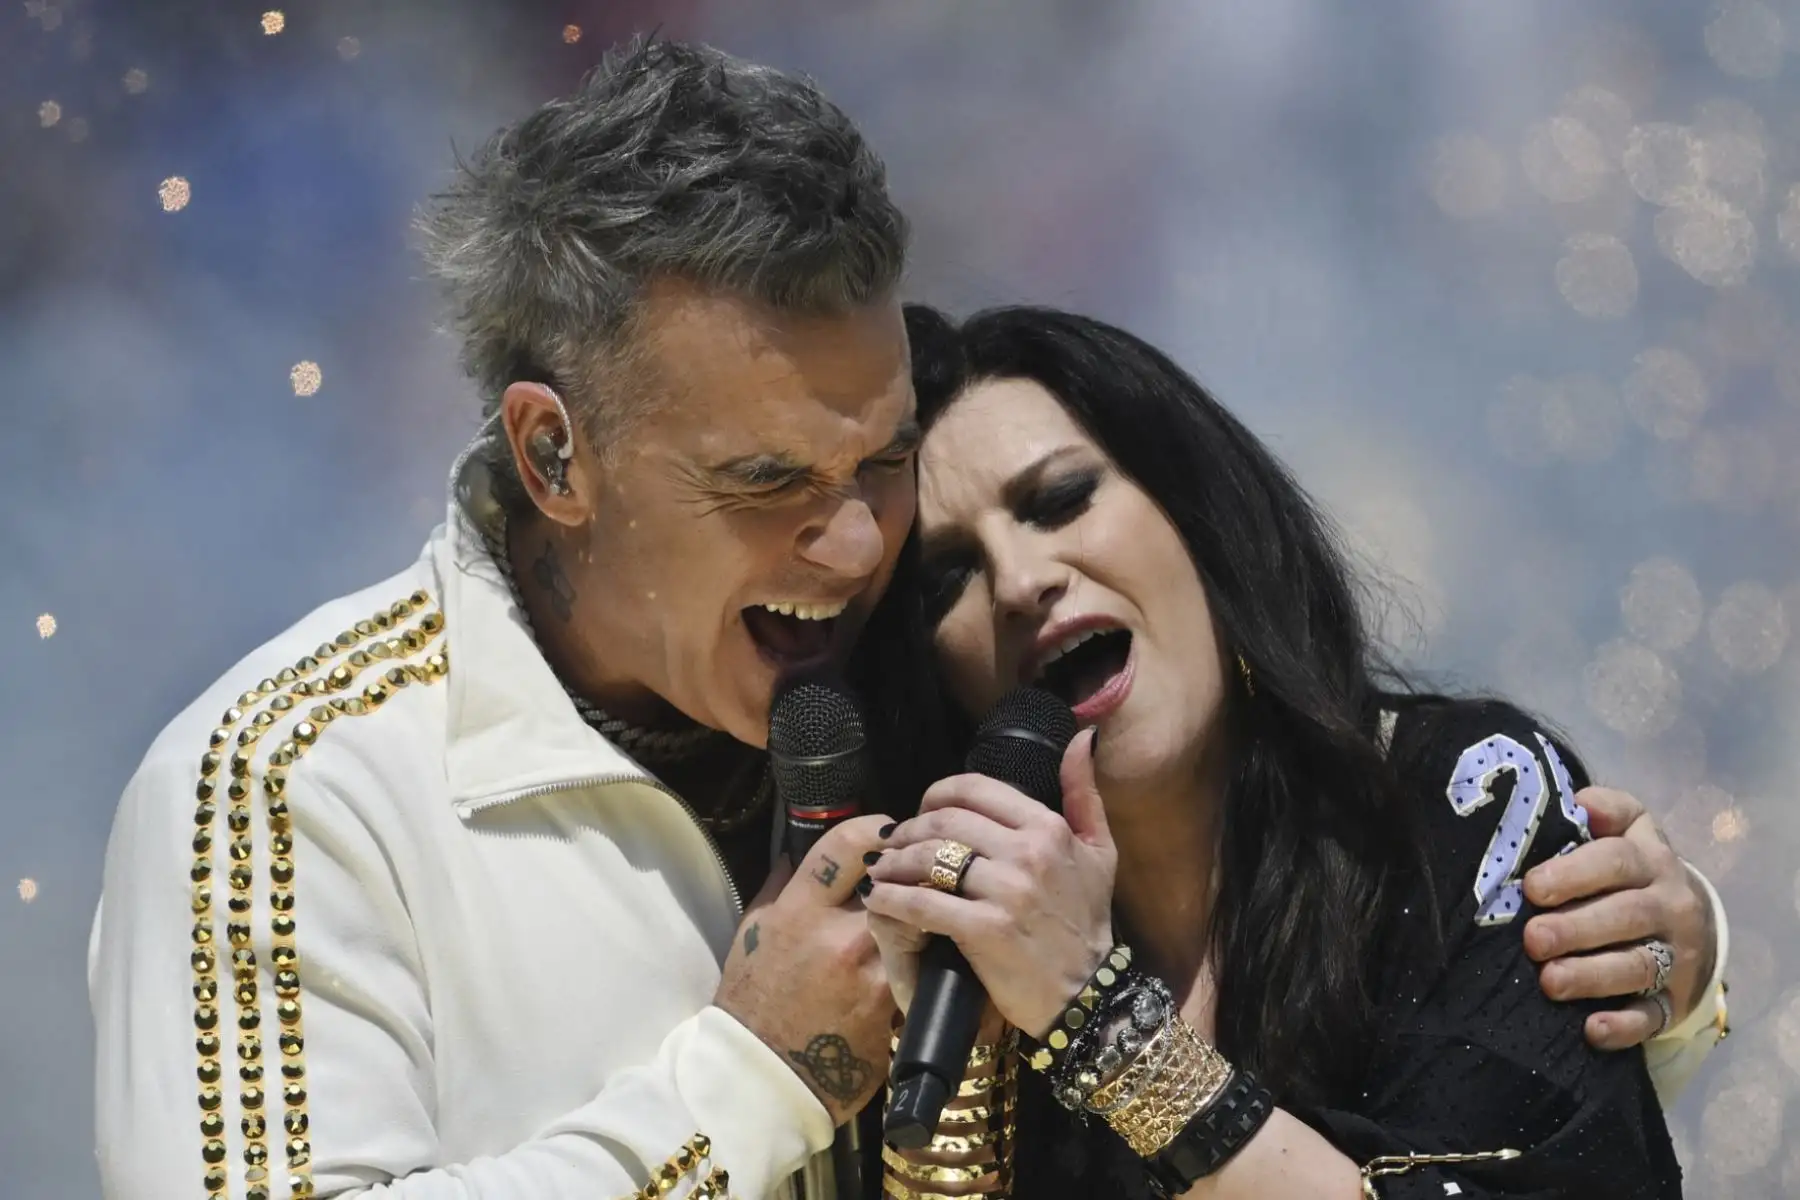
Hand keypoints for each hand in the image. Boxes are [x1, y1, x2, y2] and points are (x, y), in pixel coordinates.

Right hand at [714, 814, 896, 1123]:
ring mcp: (872, 971)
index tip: (889, 831)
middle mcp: (839, 934)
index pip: (849, 843)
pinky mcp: (894, 1004)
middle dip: (910, 868)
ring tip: (925, 906)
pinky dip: (925, 954)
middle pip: (896, 877)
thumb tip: (800, 847)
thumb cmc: (755, 999)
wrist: (766, 1074)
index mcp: (800, 910)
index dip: (877, 827)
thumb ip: (783, 885)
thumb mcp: (755, 931)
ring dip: (923, 910)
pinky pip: (920, 964)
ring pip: (916, 918)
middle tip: (917, 865)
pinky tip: (922, 953)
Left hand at [863, 728, 1114, 1038]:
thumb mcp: (1100, 851)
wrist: (1087, 995)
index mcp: (1048, 827)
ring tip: (880, 870)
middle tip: (892, 842)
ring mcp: (1006, 891)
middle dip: (908, 829)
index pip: (974, 790)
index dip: (936, 795)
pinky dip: (892, 899)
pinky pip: (922, 903)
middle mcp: (1027, 852)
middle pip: (944, 821)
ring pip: (928, 858)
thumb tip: (1080, 738)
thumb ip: (1084, 792)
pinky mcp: (984, 930)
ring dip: (894, 862)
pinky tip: (878, 900)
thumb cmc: (1086, 922)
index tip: (921, 811)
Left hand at [1522, 786, 1715, 1049]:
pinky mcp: (1672, 1001)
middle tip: (1533, 939)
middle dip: (1577, 929)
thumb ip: (1605, 809)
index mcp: (1649, 861)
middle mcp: (1669, 907)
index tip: (1533, 888)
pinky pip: (1651, 1017)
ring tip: (1550, 982)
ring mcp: (1674, 957)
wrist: (1691, 922)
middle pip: (1626, 916)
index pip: (1616, 861)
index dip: (1574, 873)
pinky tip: (1592, 1030)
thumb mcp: (1627, 830)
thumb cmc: (1630, 871)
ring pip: (1637, 968)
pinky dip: (1623, 1026)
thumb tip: (1578, 801)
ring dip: (1592, 976)